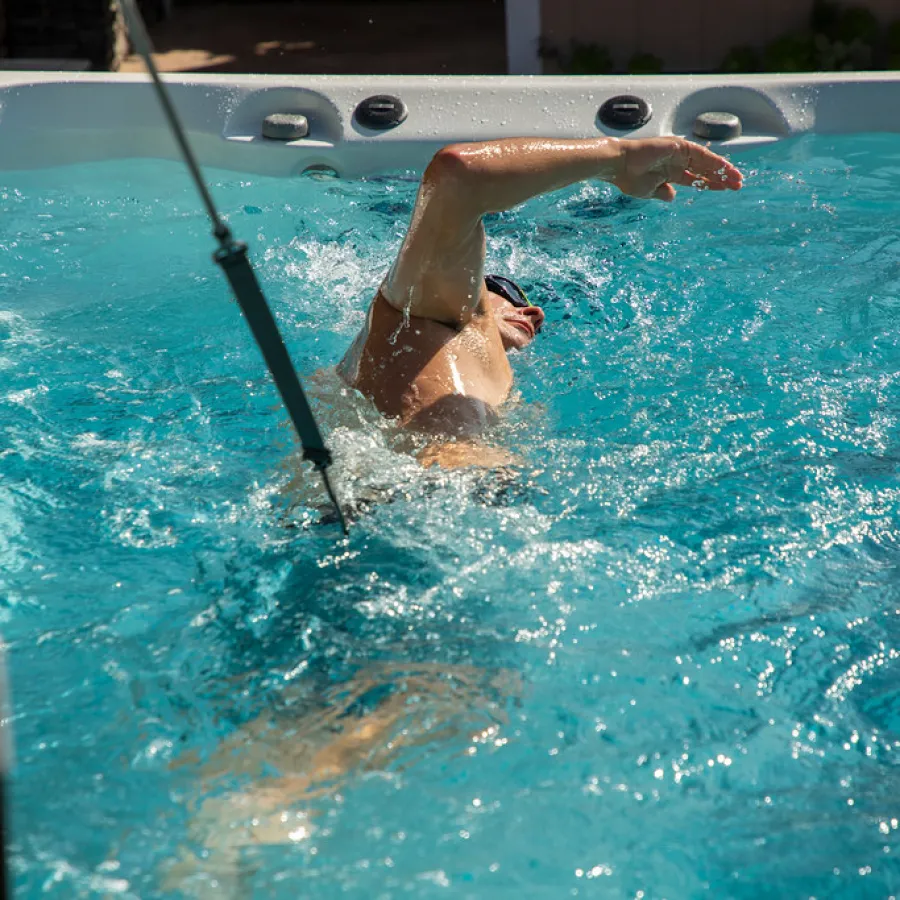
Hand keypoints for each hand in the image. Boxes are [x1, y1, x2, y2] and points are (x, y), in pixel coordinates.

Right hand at [614, 137, 742, 201]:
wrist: (620, 165)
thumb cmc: (630, 178)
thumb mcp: (649, 191)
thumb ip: (662, 193)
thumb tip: (672, 196)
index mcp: (671, 173)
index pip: (696, 179)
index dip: (711, 184)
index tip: (724, 190)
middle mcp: (678, 162)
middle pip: (705, 170)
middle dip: (721, 177)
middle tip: (737, 185)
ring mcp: (679, 153)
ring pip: (707, 162)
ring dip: (722, 170)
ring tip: (737, 178)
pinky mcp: (679, 146)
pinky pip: (701, 154)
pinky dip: (714, 161)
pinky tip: (725, 169)